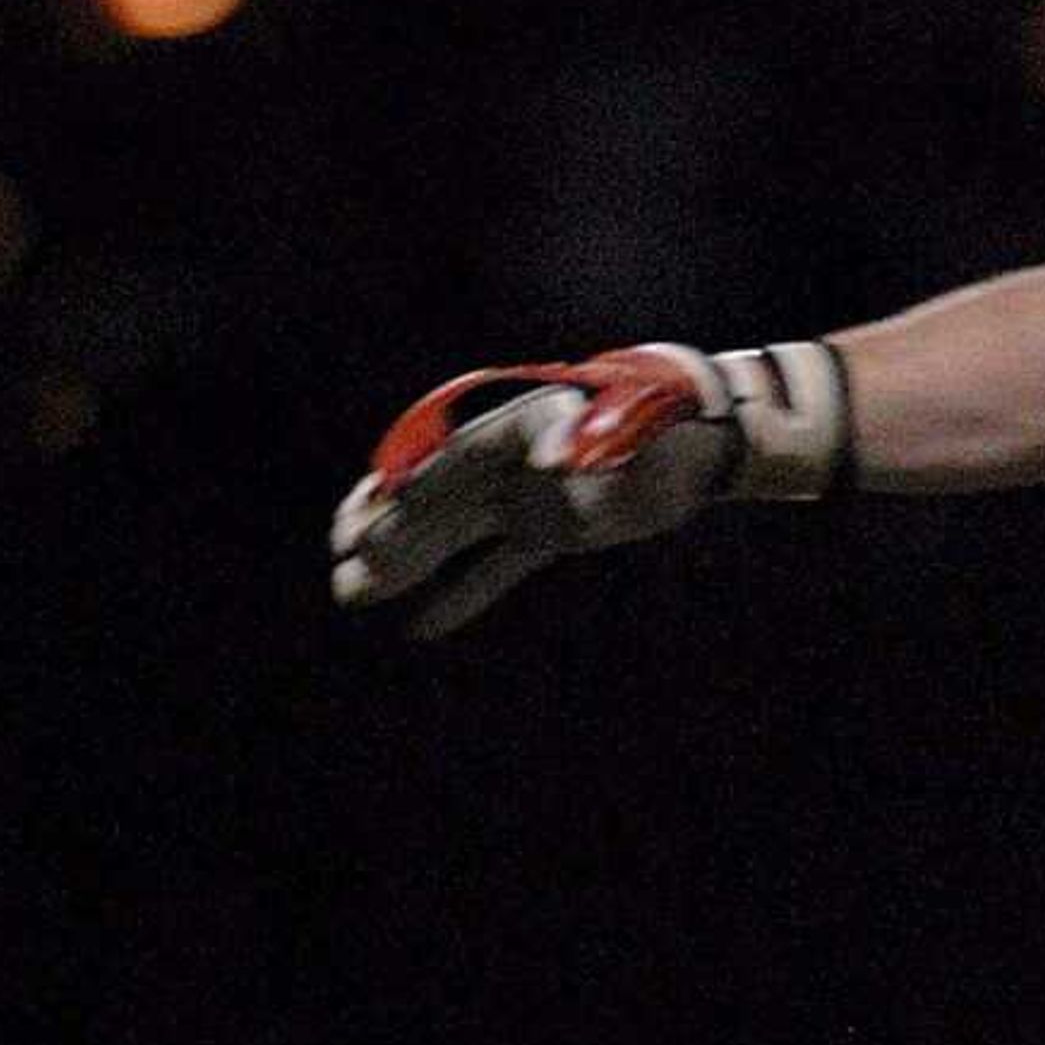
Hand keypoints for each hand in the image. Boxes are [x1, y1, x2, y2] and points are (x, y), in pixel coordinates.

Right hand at [329, 339, 844, 636]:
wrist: (700, 430)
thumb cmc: (666, 418)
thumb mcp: (635, 419)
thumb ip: (595, 436)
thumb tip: (556, 461)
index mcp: (514, 430)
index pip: (446, 464)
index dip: (406, 491)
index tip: (367, 519)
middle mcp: (505, 462)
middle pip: (434, 502)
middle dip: (389, 533)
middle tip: (344, 566)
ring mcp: (522, 496)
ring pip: (450, 535)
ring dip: (405, 564)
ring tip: (352, 593)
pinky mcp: (547, 530)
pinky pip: (494, 565)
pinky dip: (462, 592)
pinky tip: (422, 625)